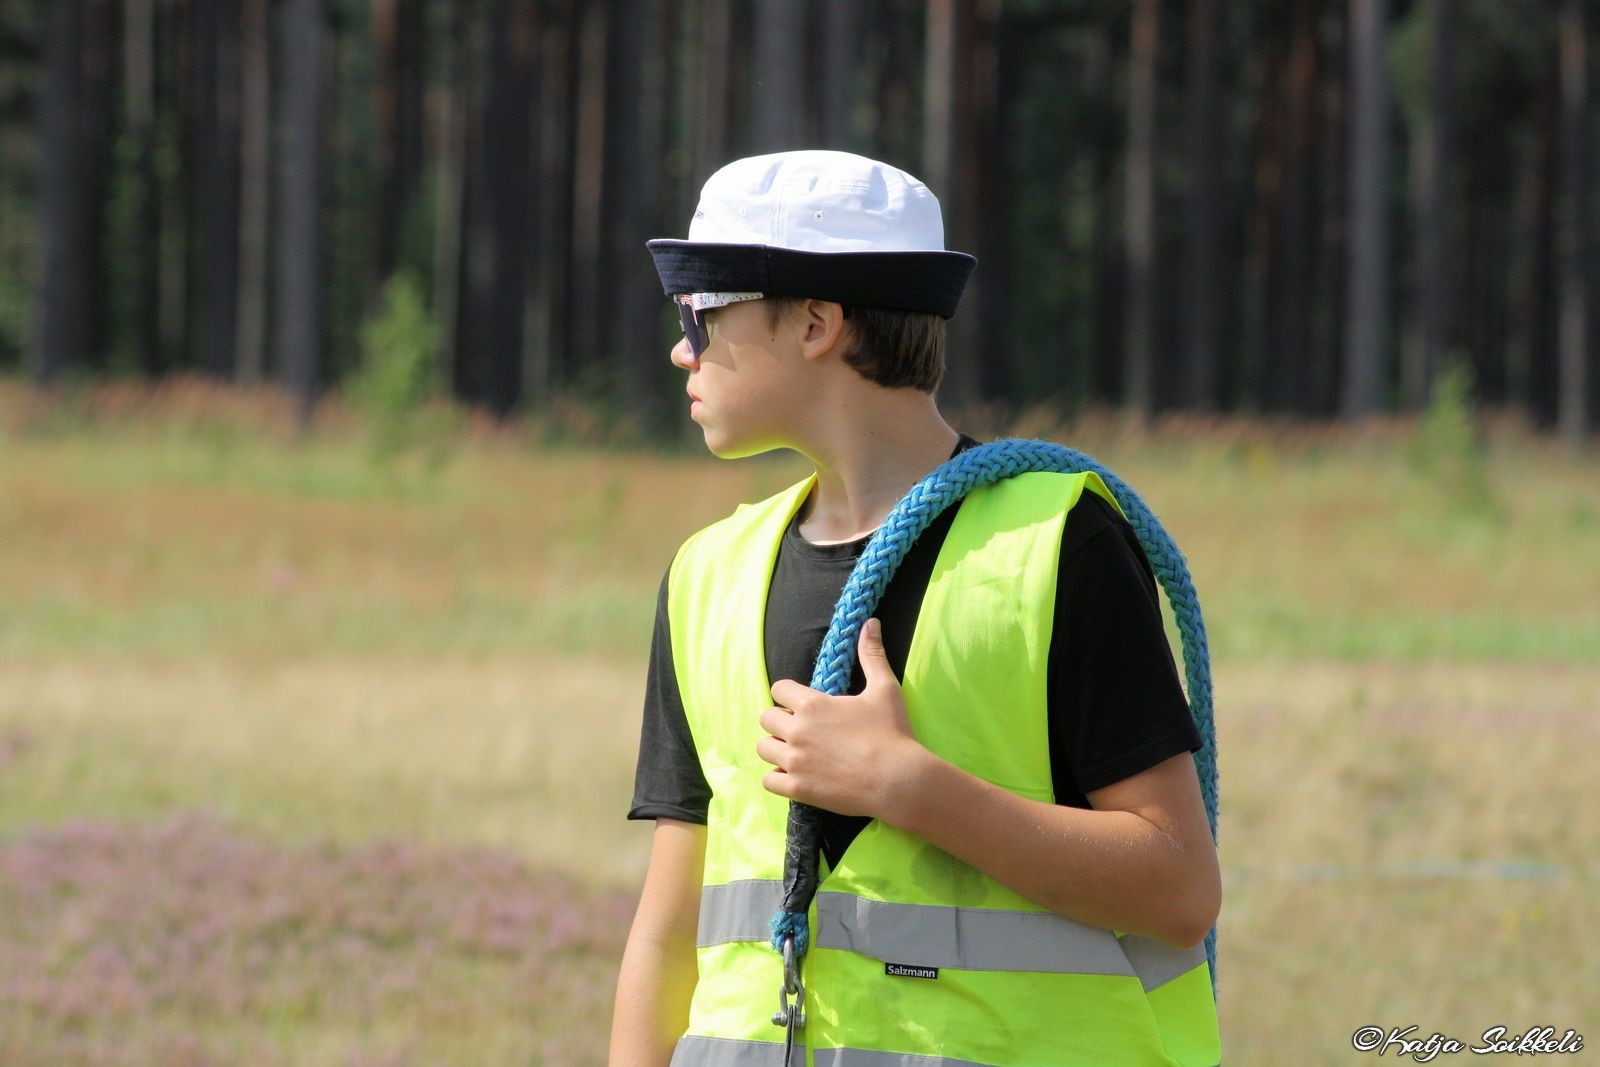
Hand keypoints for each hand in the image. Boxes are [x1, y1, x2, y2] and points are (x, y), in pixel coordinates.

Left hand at [756, 618, 928, 820]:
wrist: (899, 780)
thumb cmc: (892, 732)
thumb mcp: (884, 689)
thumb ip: (872, 655)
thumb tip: (870, 622)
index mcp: (812, 704)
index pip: (778, 690)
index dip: (789, 695)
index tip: (803, 704)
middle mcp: (797, 730)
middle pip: (766, 718)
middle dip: (780, 721)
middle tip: (802, 729)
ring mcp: (795, 761)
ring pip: (763, 748)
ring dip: (777, 748)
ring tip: (796, 752)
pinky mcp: (798, 788)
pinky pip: (769, 780)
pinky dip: (778, 778)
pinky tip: (797, 775)